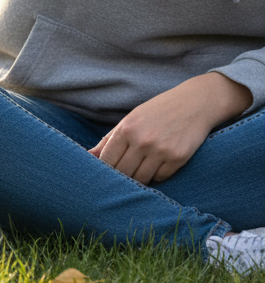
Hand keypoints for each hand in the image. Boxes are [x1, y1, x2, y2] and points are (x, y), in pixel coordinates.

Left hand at [88, 73, 250, 183]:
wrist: (194, 104)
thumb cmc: (157, 112)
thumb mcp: (130, 120)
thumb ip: (109, 139)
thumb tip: (89, 155)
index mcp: (126, 129)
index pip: (106, 160)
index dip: (104, 169)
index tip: (104, 172)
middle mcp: (142, 141)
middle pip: (123, 172)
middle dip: (121, 176)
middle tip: (124, 173)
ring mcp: (161, 151)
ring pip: (141, 178)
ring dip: (139, 177)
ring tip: (140, 169)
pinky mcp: (178, 158)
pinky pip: (161, 178)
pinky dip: (157, 175)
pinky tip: (158, 165)